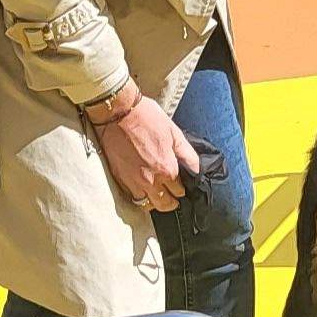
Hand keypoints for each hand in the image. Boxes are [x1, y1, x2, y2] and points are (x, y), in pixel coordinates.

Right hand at [90, 87, 203, 212]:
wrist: (117, 112)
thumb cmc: (147, 117)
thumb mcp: (174, 132)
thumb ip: (188, 155)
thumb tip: (198, 169)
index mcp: (166, 169)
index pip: (179, 191)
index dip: (182, 189)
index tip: (182, 186)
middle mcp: (150, 180)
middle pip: (164, 204)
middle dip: (171, 202)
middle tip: (173, 197)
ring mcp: (132, 181)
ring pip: (147, 205)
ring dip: (155, 202)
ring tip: (158, 195)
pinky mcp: (118, 178)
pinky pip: (131, 197)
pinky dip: (139, 196)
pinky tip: (142, 190)